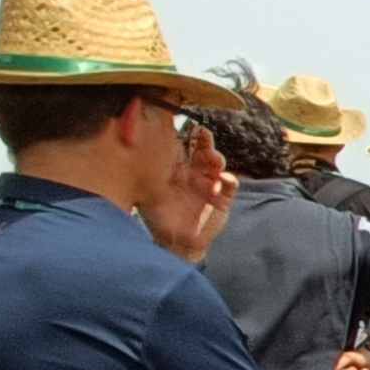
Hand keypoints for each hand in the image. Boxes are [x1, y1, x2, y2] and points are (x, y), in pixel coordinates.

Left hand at [142, 124, 239, 260]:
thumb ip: (147, 171)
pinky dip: (229, 180)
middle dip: (205, 141)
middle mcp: (194, 174)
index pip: (185, 146)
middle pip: (203, 151)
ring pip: (218, 164)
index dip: (187, 135)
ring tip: (213, 158)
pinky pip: (230, 185)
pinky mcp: (222, 200)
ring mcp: (209, 186)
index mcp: (177, 169)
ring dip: (216, 157)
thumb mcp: (148, 190)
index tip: (186, 126)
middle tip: (203, 134)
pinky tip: (222, 179)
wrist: (173, 243)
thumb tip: (138, 145)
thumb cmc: (156, 217)